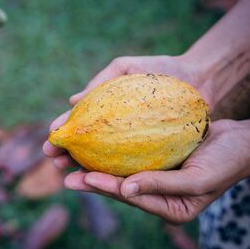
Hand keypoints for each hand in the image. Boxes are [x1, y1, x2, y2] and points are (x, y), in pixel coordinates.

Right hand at [43, 55, 213, 168]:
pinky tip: (104, 180)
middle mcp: (115, 129)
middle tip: (53, 159)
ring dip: (85, 168)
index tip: (50, 138)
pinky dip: (115, 173)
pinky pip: (130, 166)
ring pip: (103, 160)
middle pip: (86, 144)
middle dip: (66, 153)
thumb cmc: (160, 70)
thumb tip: (72, 101)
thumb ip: (101, 81)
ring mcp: (132, 143)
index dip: (63, 130)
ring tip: (70, 174)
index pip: (79, 122)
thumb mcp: (126, 68)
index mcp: (105, 109)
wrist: (200, 80)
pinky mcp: (150, 155)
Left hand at [63, 119, 249, 223]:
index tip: (83, 177)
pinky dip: (111, 151)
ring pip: (120, 172)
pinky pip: (129, 156)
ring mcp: (156, 178)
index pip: (131, 199)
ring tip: (69, 159)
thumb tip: (126, 190)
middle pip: (119, 187)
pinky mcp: (155, 160)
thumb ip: (161, 186)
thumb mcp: (197, 179)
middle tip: (63, 172)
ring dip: (95, 164)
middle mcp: (158, 195)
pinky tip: (94, 143)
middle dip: (91, 179)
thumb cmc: (225, 162)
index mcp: (169, 208)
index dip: (106, 188)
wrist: (241, 142)